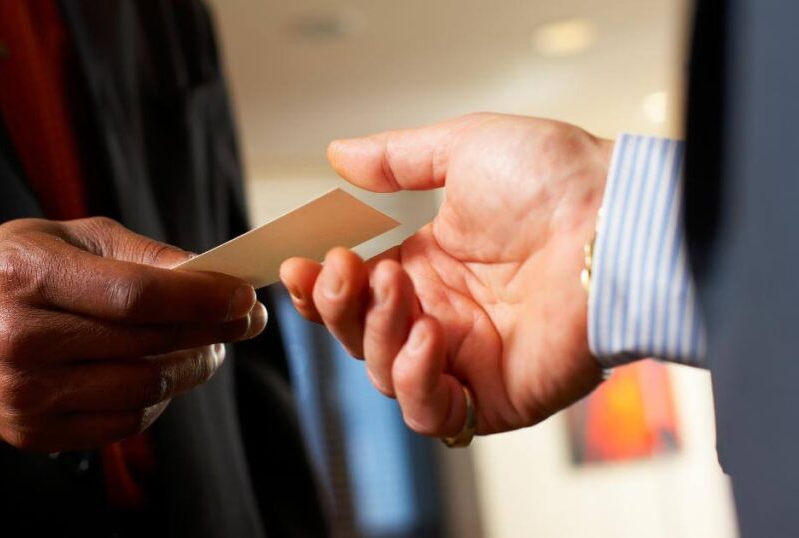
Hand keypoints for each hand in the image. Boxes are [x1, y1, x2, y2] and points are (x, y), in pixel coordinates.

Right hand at [0, 217, 264, 451]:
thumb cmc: (14, 273)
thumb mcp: (66, 238)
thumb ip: (139, 254)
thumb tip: (210, 272)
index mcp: (25, 274)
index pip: (134, 295)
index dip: (201, 298)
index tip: (244, 297)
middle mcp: (17, 338)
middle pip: (146, 343)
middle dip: (211, 331)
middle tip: (243, 321)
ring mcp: (22, 394)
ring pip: (144, 388)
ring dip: (192, 367)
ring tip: (207, 347)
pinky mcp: (31, 433)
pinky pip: (124, 422)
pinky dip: (157, 396)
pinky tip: (160, 371)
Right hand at [280, 113, 611, 436]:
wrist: (617, 222)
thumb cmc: (556, 180)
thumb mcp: (465, 149)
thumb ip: (396, 159)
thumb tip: (339, 153)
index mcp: (431, 265)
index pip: (355, 291)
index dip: (319, 285)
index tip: (298, 262)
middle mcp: (443, 314)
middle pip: (359, 336)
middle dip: (337, 305)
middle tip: (343, 268)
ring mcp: (468, 358)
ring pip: (385, 374)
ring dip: (377, 334)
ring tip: (400, 289)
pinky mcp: (495, 396)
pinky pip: (432, 414)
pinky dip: (416, 382)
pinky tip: (429, 337)